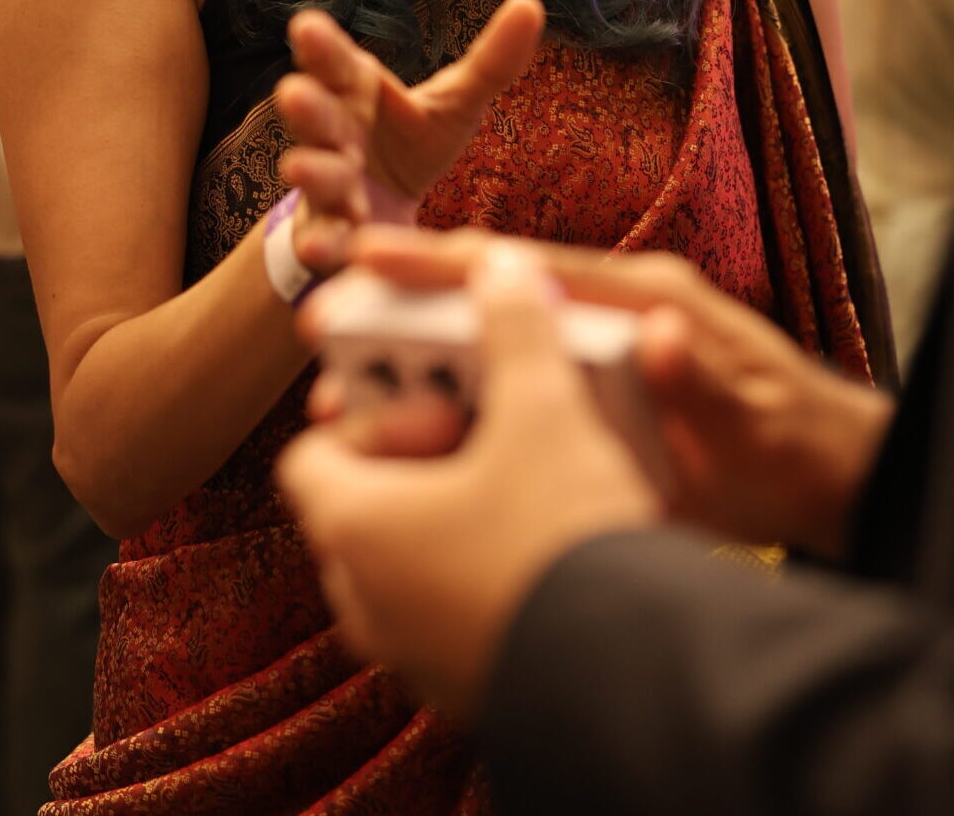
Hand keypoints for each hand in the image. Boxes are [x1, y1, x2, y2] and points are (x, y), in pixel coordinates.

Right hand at [272, 0, 544, 271]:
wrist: (384, 220)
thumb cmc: (412, 146)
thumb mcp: (455, 105)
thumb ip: (490, 62)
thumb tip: (531, 3)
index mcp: (356, 91)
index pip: (336, 62)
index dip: (321, 46)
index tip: (306, 24)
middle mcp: (333, 134)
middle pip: (315, 115)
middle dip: (306, 106)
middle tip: (293, 91)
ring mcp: (326, 186)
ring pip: (313, 175)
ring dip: (309, 171)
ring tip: (300, 166)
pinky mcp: (330, 236)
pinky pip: (322, 239)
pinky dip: (321, 244)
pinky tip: (321, 247)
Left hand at [277, 246, 659, 717]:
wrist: (637, 676)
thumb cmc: (562, 536)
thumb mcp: (544, 408)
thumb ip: (514, 330)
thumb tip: (501, 268)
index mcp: (352, 526)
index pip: (315, 451)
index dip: (377, 410)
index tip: (446, 401)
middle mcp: (364, 599)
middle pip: (366, 500)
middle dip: (427, 455)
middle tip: (493, 431)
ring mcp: (413, 654)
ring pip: (414, 558)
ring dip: (461, 509)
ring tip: (533, 481)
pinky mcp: (470, 685)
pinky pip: (455, 609)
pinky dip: (488, 566)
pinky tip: (557, 544)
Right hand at [340, 226, 894, 558]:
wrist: (837, 476)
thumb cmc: (792, 452)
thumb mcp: (748, 427)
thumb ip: (696, 380)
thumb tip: (655, 330)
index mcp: (642, 297)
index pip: (524, 269)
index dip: (440, 262)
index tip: (365, 256)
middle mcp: (616, 303)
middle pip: (492, 292)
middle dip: (406, 305)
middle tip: (328, 326)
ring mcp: (606, 340)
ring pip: (495, 337)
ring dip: (424, 356)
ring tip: (350, 391)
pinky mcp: (603, 380)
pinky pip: (516, 377)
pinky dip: (463, 391)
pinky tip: (417, 421)